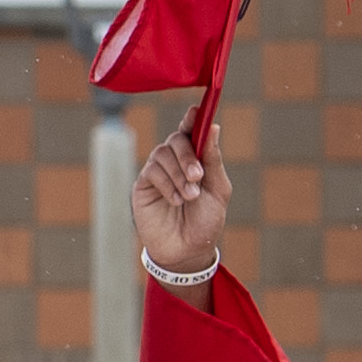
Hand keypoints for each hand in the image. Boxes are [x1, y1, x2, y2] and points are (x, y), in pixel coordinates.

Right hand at [134, 124, 228, 282]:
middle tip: (198, 176)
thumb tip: (213, 126)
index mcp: (197, 158)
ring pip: (162, 153)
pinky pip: (152, 171)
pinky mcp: (143, 185)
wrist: (187, 250)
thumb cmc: (205, 221)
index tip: (196, 112)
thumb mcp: (217, 190)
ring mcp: (158, 171)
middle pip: (177, 139)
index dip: (193, 119)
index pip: (192, 131)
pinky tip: (176, 201)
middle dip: (188, 155)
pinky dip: (167, 184)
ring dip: (179, 174)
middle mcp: (176, 160)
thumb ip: (213, 160)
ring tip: (190, 196)